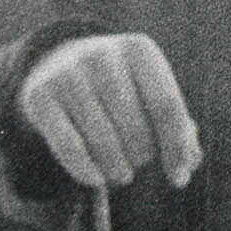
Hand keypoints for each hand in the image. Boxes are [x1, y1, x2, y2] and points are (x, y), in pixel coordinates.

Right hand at [18, 33, 202, 188]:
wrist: (58, 60)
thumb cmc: (119, 85)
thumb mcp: (149, 90)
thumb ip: (176, 124)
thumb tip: (189, 161)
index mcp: (139, 49)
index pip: (166, 105)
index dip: (176, 146)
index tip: (179, 179)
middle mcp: (103, 55)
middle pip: (135, 126)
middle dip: (143, 156)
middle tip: (138, 163)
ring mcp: (69, 74)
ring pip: (103, 141)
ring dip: (117, 168)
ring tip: (121, 174)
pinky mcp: (41, 96)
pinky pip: (69, 146)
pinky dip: (86, 170)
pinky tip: (97, 180)